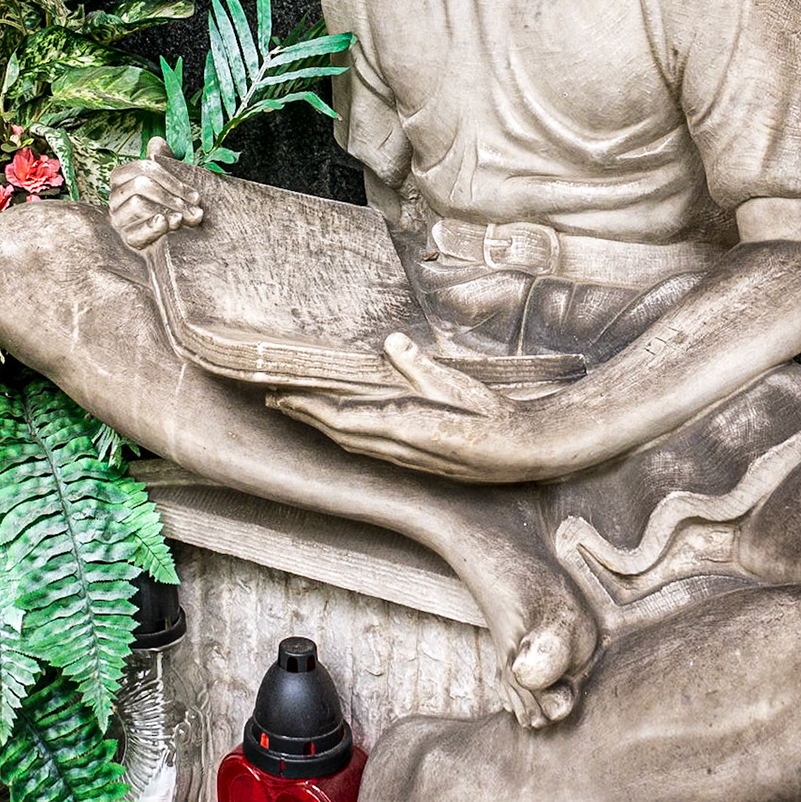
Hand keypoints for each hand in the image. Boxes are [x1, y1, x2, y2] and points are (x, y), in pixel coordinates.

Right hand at [109, 138, 203, 251]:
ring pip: (137, 203)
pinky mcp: (126, 240)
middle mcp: (116, 197)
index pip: (143, 168)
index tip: (194, 194)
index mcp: (123, 178)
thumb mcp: (170, 185)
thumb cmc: (171, 207)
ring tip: (186, 218)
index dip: (170, 178)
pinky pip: (134, 231)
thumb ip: (163, 164)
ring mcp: (119, 219)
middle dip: (172, 196)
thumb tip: (157, 141)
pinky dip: (152, 226)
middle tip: (195, 210)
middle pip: (140, 185)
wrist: (174, 242)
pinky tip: (166, 223)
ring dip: (167, 209)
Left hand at [269, 335, 539, 482]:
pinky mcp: (416, 460)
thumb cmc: (494, 418)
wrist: (523, 453)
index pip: (342, 418)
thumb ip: (420, 365)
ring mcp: (407, 458)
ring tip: (300, 411)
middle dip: (306, 417)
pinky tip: (343, 428)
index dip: (308, 408)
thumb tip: (391, 341)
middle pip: (338, 433)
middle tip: (277, 400)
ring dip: (322, 427)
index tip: (282, 395)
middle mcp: (398, 448)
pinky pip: (368, 448)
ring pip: (351, 443)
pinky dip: (346, 435)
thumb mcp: (458, 386)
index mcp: (404, 427)